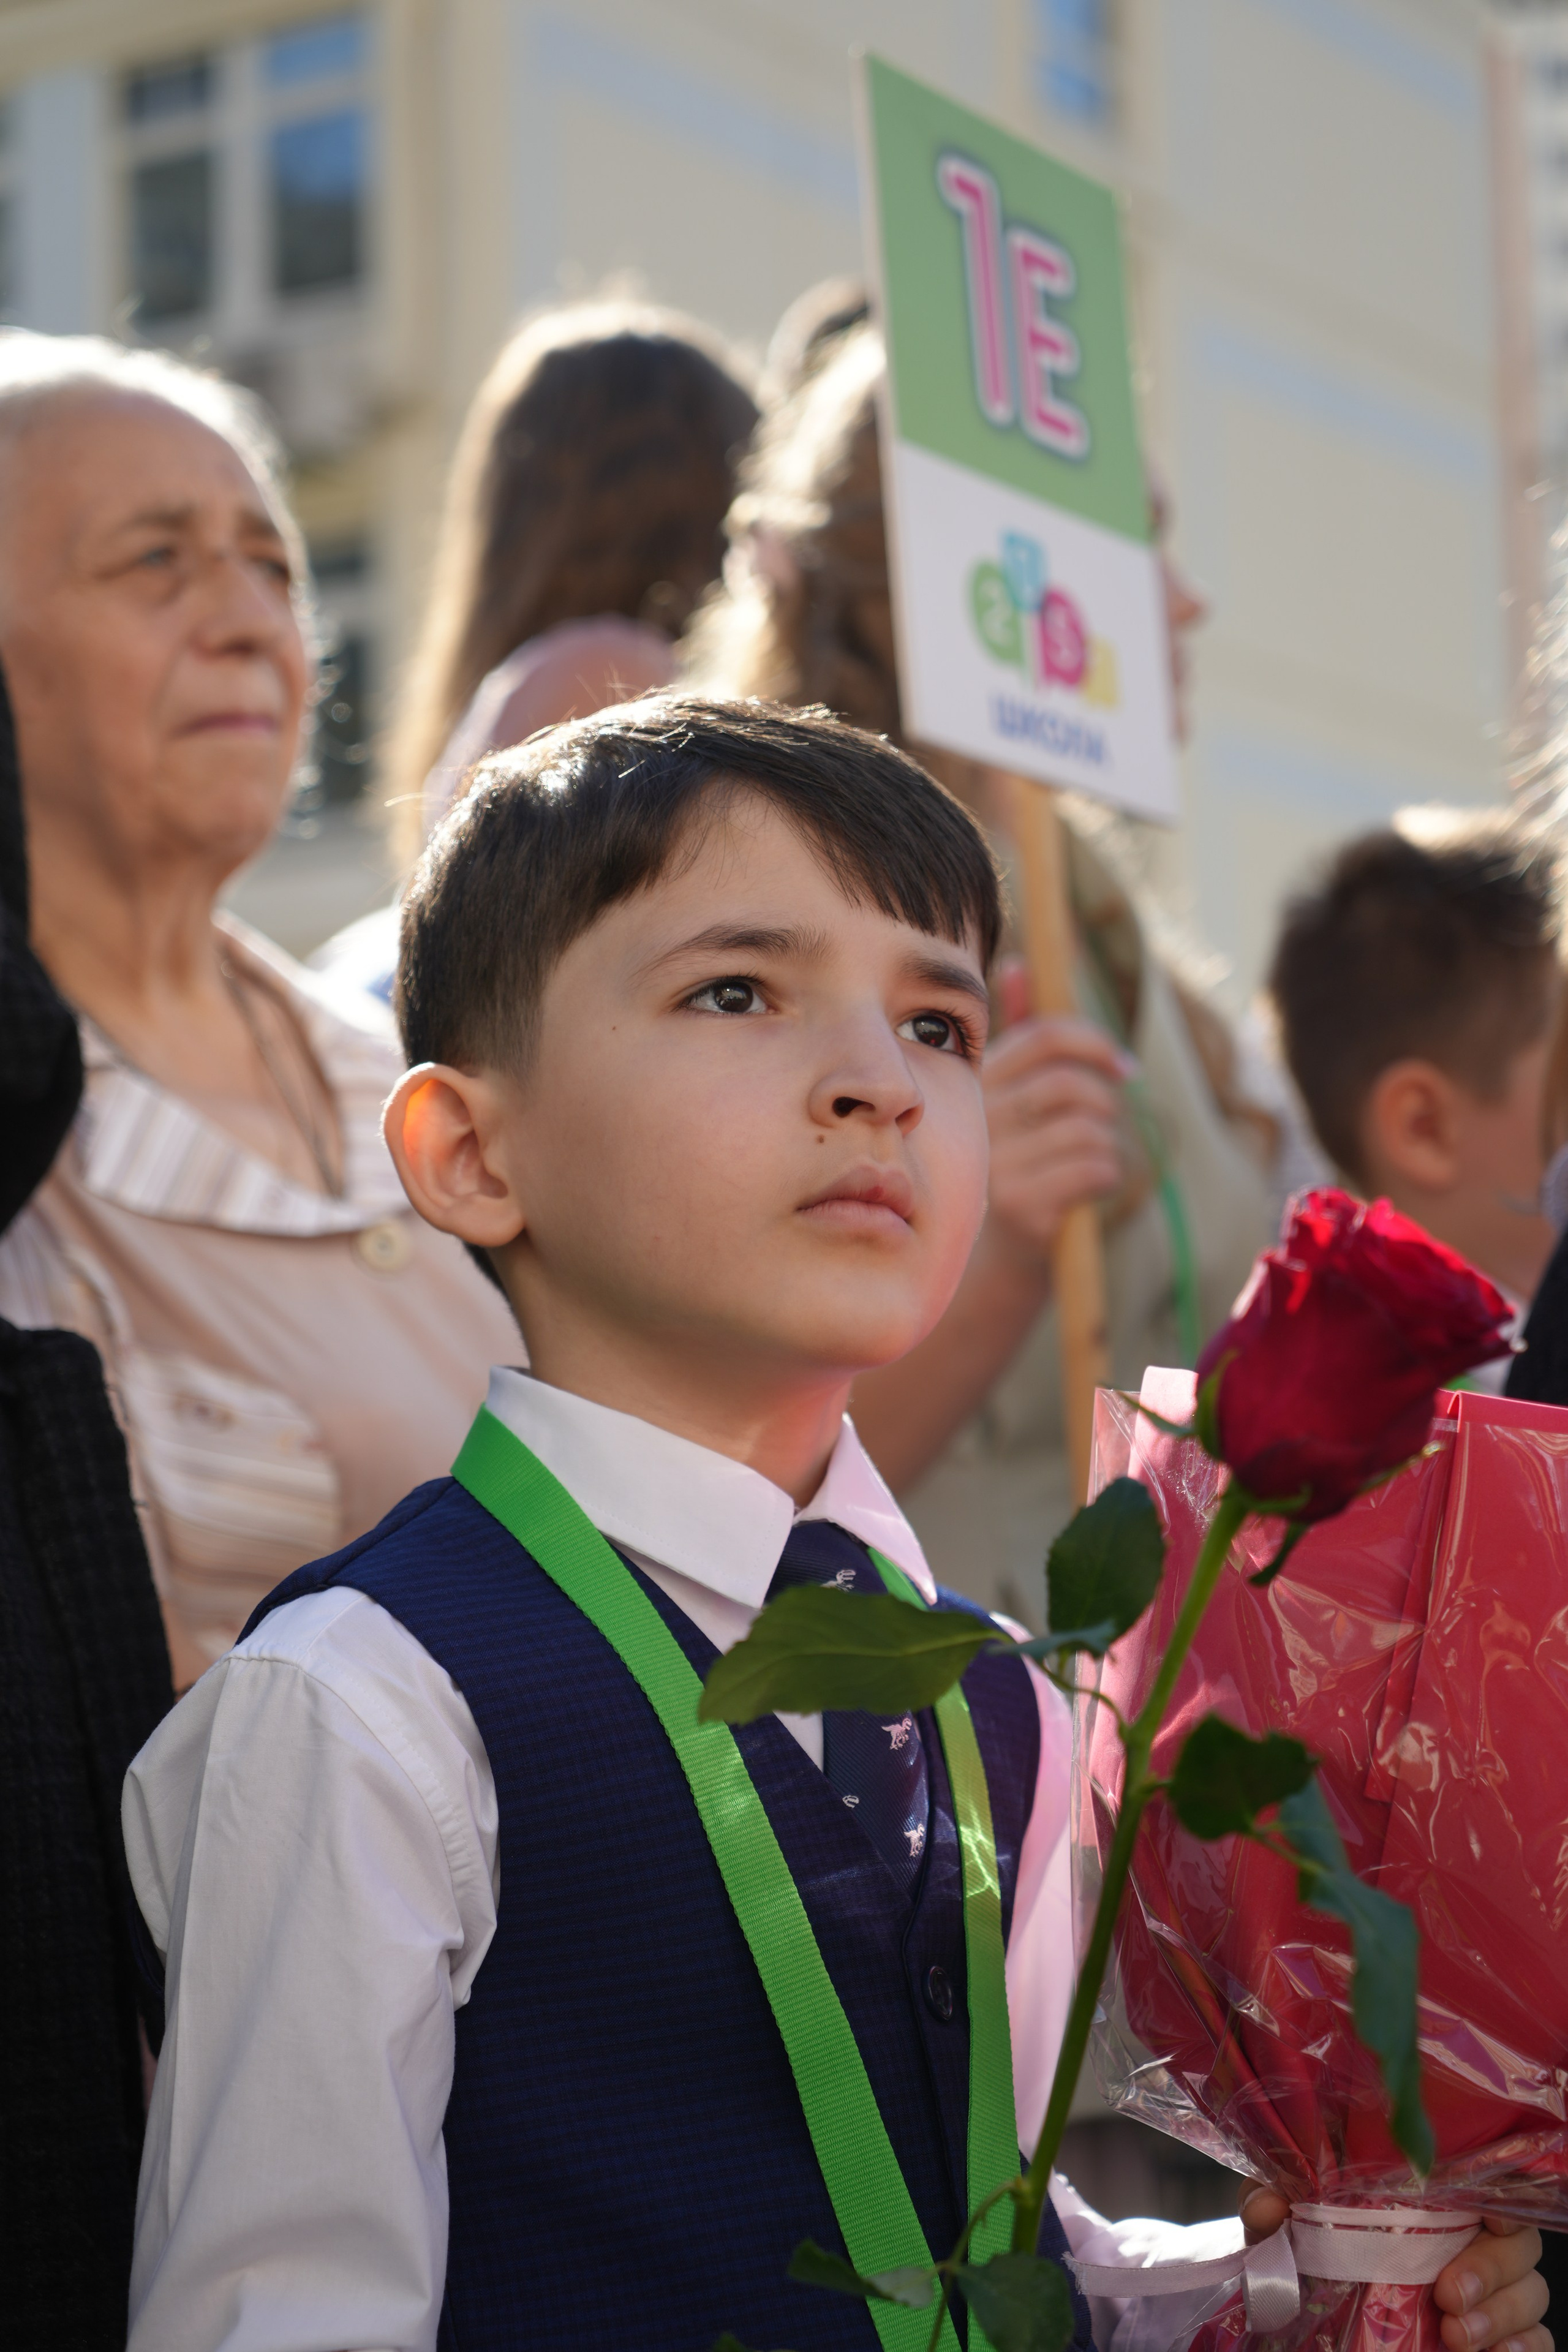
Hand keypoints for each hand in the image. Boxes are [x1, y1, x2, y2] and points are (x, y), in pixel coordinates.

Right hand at [980, 967, 1127, 1264]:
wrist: (990, 1257)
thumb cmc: (1009, 1163)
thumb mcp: (1006, 1099)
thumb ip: (1016, 1034)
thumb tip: (1021, 965)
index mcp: (976, 1084)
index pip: (1043, 1037)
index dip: (1094, 1042)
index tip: (1124, 1066)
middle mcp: (978, 1121)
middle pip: (1070, 1084)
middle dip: (1106, 1101)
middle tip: (1110, 1123)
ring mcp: (994, 1164)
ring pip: (1088, 1129)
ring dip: (1109, 1144)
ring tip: (1094, 1160)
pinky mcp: (1018, 1205)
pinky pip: (1094, 1169)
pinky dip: (1109, 1175)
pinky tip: (1093, 1187)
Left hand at [1240, 2190, 1548, 2351]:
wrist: (1306, 2299)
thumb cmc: (1306, 2242)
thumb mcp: (1283, 2221)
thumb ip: (1270, 2204)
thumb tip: (1268, 2206)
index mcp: (1431, 2196)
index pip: (1490, 2183)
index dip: (1502, 2198)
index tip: (1490, 2218)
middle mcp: (1469, 2239)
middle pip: (1517, 2243)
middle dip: (1493, 2268)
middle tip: (1448, 2294)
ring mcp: (1488, 2291)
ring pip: (1531, 2293)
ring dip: (1502, 2315)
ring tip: (1456, 2334)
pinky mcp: (1494, 2334)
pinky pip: (1537, 2341)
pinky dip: (1525, 2348)